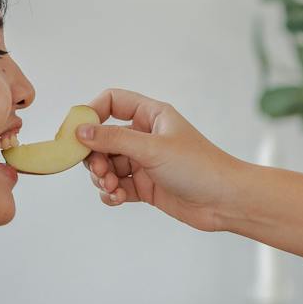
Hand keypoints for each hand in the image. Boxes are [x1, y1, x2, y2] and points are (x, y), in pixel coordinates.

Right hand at [81, 88, 246, 231]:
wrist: (225, 201)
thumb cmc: (198, 167)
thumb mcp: (152, 149)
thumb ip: (113, 140)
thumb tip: (80, 131)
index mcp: (152, 116)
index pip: (113, 102)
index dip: (92, 113)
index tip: (77, 133)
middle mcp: (147, 136)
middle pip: (103, 139)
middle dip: (95, 156)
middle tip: (100, 172)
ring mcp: (146, 162)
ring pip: (108, 165)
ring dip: (103, 178)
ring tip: (112, 189)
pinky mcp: (146, 186)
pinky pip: (117, 186)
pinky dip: (112, 193)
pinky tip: (117, 199)